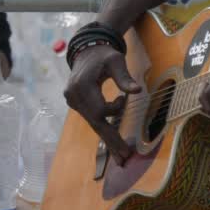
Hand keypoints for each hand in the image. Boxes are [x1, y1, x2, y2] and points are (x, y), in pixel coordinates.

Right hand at [63, 45, 140, 162]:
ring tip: (121, 158)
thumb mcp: (115, 61)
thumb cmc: (103, 55)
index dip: (115, 108)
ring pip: (93, 124)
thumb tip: (137, 91)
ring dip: (108, 139)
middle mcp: (73, 96)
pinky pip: (91, 120)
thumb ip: (124, 77)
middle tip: (124, 158)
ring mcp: (73, 102)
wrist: (86, 51)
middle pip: (95, 122)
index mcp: (81, 85)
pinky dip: (103, 131)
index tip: (124, 98)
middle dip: (111, 140)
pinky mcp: (76, 104)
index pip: (99, 109)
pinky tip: (112, 145)